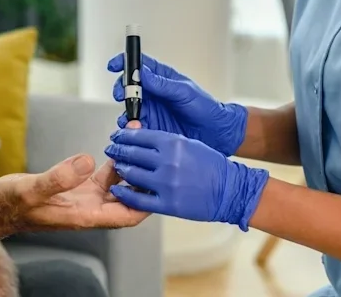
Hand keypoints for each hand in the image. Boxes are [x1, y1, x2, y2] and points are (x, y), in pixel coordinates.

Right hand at [0, 154, 148, 238]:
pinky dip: (114, 161)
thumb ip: (58, 178)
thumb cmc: (8, 205)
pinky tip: (118, 143)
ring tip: (138, 139)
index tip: (159, 178)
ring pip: (119, 185)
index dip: (148, 200)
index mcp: (84, 216)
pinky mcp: (78, 188)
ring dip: (131, 165)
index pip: (128, 215)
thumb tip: (86, 161)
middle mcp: (90, 210)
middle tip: (152, 148)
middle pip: (130, 199)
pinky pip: (105, 176)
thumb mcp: (31, 190)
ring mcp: (85, 199)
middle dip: (144, 176)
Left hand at [104, 129, 268, 230]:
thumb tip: (142, 138)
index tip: (117, 136)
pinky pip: (138, 199)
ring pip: (132, 175)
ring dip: (121, 170)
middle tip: (111, 150)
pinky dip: (124, 194)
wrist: (229, 190)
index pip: (139, 136)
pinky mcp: (167, 204)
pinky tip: (118, 190)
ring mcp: (166, 184)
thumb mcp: (189, 143)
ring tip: (117, 168)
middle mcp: (167, 161)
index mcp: (173, 143)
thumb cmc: (212, 165)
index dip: (124, 136)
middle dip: (118, 151)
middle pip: (132, 154)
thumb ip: (166, 141)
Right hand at [108, 53, 247, 155]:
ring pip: (129, 107)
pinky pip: (135, 126)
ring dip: (125, 111)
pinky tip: (135, 129)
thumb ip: (162, 84)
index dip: (124, 62)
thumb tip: (142, 73)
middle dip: (121, 89)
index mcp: (162, 78)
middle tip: (122, 95)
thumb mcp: (185, 92)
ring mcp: (152, 110)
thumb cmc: (206, 108)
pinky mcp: (151, 127)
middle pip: (128, 86)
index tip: (114, 65)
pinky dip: (131, 128)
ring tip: (131, 117)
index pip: (139, 64)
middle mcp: (154, 93)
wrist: (216, 133)